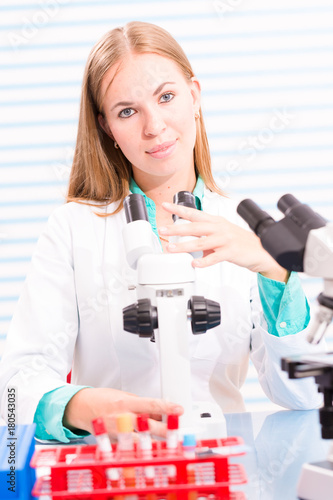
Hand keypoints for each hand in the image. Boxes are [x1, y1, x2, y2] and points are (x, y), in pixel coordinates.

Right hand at [63, 387, 182, 438]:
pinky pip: (130, 445)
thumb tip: (156, 413)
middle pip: (148, 426)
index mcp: (126, 403)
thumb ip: (140, 404)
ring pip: (140, 439)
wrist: (80, 408)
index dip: (167, 408)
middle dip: (165, 430)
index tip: (179, 410)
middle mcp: (122, 418)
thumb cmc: (102, 399)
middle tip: (177, 431)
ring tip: (164, 440)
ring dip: (153, 440)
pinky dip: (138, 444)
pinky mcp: (113, 442)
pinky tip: (144, 444)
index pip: (151, 405)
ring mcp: (117, 432)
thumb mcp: (123, 395)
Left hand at [160, 202, 287, 282]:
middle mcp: (219, 228)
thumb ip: (204, 240)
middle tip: (162, 229)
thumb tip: (190, 247)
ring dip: (184, 246)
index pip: (194, 213)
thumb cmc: (240, 242)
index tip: (165, 205)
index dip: (178, 209)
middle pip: (194, 227)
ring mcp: (225, 239)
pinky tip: (194, 264)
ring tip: (171, 248)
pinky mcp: (230, 252)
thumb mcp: (220, 236)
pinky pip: (214, 257)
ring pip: (201, 242)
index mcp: (215, 221)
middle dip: (176, 228)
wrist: (261, 250)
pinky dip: (204, 261)